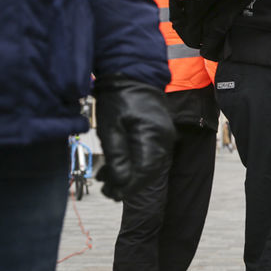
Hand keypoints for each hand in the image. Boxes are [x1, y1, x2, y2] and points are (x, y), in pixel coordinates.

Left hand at [93, 76, 174, 200]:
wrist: (131, 75)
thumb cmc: (119, 98)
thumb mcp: (110, 127)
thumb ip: (117, 156)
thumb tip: (121, 181)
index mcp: (153, 136)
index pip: (145, 171)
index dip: (130, 186)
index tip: (113, 195)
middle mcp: (164, 138)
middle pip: (149, 171)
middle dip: (128, 184)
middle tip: (108, 193)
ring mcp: (164, 135)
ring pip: (148, 165)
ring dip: (129, 175)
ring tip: (105, 181)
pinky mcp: (158, 133)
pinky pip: (148, 154)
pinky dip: (133, 163)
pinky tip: (115, 168)